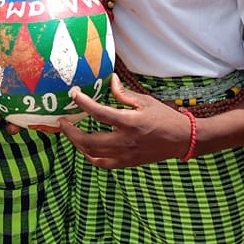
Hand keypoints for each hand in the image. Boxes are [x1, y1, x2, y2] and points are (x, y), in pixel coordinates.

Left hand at [59, 74, 191, 167]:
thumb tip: (110, 80)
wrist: (181, 139)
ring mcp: (125, 155)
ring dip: (77, 143)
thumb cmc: (164, 117)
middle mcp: (125, 141)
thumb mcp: (145, 101)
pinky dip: (90, 156)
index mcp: (130, 122)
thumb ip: (123, 94)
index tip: (73, 94)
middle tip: (62, 121)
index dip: (83, 103)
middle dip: (70, 131)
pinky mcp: (127, 162)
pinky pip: (102, 163)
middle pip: (89, 141)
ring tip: (71, 132)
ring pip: (92, 154)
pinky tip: (85, 147)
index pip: (99, 113)